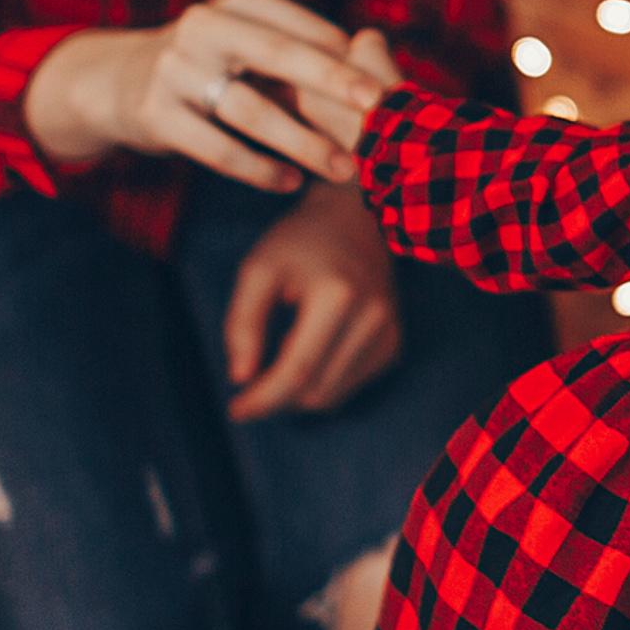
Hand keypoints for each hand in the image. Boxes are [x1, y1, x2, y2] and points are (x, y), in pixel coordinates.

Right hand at [24, 0, 389, 193]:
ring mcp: (174, 70)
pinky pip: (217, 148)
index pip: (302, 28)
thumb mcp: (251, 42)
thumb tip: (380, 63)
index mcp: (238, 3)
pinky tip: (290, 183)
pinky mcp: (155, 114)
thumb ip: (304, 51)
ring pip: (250, 110)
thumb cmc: (214, 65)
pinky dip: (259, 169)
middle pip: (278, 54)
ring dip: (303, 143)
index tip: (386, 88)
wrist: (118, 82)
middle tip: (379, 110)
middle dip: (333, 82)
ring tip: (345, 171)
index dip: (346, 60)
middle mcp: (203, 27)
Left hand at [221, 180, 403, 420]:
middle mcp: (373, 318)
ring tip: (278, 367)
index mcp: (338, 296)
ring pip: (333, 395)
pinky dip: (322, 383)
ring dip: (299, 394)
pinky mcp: (394, 343)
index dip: (264, 398)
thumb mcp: (259, 268)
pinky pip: (350, 385)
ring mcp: (389, 333)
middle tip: (251, 383)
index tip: (236, 410)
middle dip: (277, 398)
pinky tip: (309, 356)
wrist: (356, 218)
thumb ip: (243, 322)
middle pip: (316, 390)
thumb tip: (241, 376)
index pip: (299, 369)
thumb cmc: (301, 240)